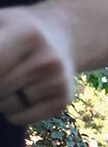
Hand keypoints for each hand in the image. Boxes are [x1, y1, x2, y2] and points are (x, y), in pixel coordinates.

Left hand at [0, 2, 76, 124]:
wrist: (62, 34)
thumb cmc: (17, 28)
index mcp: (28, 33)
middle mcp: (46, 58)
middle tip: (1, 74)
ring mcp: (57, 81)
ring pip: (6, 105)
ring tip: (9, 80)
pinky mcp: (62, 100)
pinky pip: (20, 118)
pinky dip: (11, 112)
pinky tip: (20, 94)